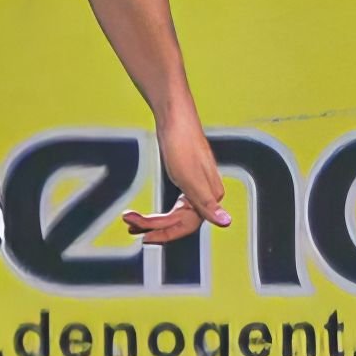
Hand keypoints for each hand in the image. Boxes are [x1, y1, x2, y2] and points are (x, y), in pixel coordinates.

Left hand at [121, 110, 230, 243]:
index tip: (145, 238)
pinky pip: (172, 206)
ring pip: (174, 215)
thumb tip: (226, 222)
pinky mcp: (185, 181)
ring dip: (152, 221)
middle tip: (130, 227)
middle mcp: (206, 195)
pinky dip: (157, 213)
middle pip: (179, 222)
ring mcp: (196, 188)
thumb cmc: (182, 144)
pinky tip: (144, 215)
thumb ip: (206, 204)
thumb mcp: (190, 178)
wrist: (175, 118)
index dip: (166, 233)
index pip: (187, 226)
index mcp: (210, 197)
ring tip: (131, 222)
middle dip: (154, 226)